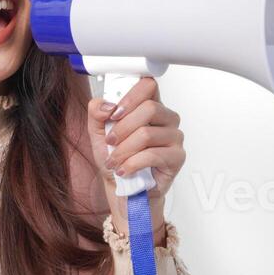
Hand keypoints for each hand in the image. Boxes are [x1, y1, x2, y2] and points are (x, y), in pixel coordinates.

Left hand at [85, 77, 185, 244]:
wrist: (122, 189)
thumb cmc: (116, 159)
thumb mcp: (98, 133)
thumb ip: (97, 113)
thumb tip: (107, 105)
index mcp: (150, 106)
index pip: (148, 85)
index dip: (130, 97)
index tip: (114, 113)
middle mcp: (166, 118)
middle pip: (150, 108)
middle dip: (123, 127)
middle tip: (111, 141)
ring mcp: (174, 137)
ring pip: (147, 133)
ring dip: (124, 150)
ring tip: (115, 161)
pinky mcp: (177, 157)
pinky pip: (152, 155)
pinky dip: (132, 163)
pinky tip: (124, 170)